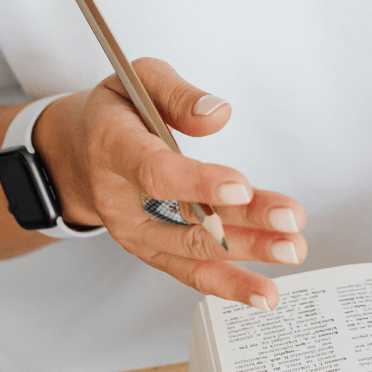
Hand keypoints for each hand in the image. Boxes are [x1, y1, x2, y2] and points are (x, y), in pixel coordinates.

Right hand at [32, 59, 305, 309]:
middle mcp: (118, 199)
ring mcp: (134, 232)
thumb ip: (178, 94)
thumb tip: (219, 114)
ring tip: (291, 250)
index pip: (155, 171)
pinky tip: (264, 292)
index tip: (241, 188)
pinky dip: (228, 284)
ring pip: (192, 252)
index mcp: (112, 147)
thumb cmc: (117, 111)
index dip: (198, 182)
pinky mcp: (151, 250)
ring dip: (246, 256)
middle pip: (184, 219)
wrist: (79, 149)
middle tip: (288, 221)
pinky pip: (189, 271)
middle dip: (242, 223)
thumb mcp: (140, 78)